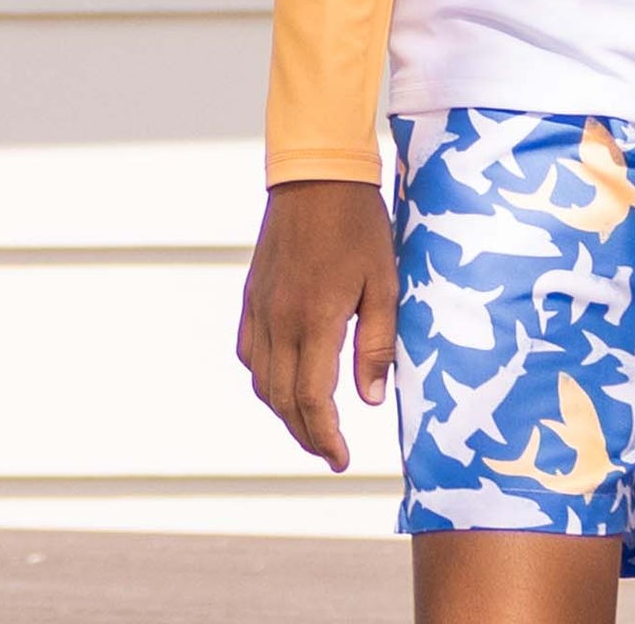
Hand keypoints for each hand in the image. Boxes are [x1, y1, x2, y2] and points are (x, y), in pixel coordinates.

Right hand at [237, 180, 397, 470]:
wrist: (317, 175)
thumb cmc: (359, 225)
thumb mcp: (383, 282)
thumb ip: (376, 342)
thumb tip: (370, 399)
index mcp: (315, 321)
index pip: (312, 400)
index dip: (325, 437)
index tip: (341, 459)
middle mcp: (280, 322)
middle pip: (282, 400)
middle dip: (306, 433)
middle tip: (330, 450)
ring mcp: (261, 309)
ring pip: (262, 382)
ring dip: (284, 411)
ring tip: (312, 423)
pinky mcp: (252, 295)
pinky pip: (250, 353)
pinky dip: (265, 378)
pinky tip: (285, 380)